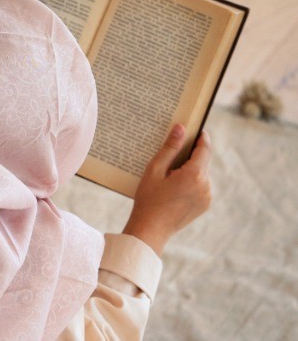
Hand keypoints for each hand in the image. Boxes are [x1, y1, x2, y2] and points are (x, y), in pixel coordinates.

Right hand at [122, 124, 212, 256]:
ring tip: (169, 171)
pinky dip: (191, 180)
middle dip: (191, 154)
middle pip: (202, 162)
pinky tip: (173, 184)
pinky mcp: (204, 205)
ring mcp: (206, 197)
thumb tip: (180, 128)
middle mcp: (206, 186)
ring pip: (201, 174)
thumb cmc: (149, 198)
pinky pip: (201, 186)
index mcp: (194, 175)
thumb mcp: (155, 169)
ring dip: (190, 168)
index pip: (204, 149)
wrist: (152, 229)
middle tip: (175, 148)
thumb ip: (170, 148)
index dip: (202, 137)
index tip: (197, 128)